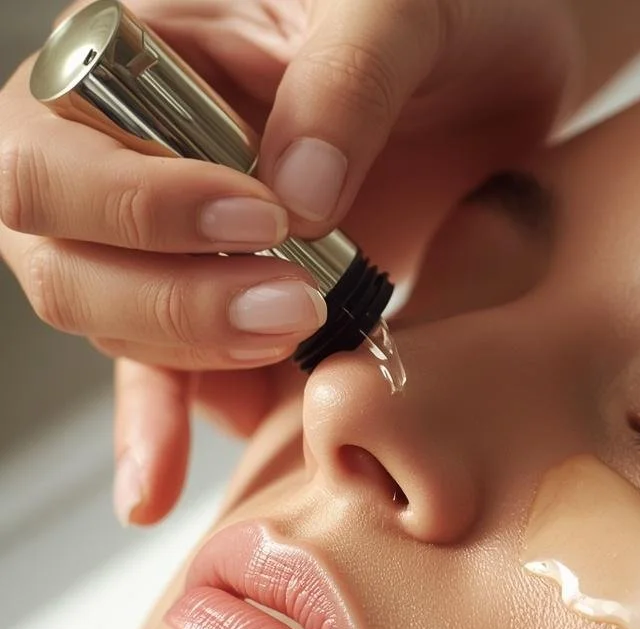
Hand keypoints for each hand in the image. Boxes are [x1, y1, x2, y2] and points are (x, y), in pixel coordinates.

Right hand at [0, 0, 575, 523]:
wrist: (510, 77)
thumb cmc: (453, 14)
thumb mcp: (401, 10)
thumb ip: (342, 83)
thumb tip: (291, 196)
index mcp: (139, 55)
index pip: (48, 141)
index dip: (136, 202)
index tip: (262, 222)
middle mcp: (135, 153)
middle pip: (60, 251)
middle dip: (170, 295)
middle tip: (294, 304)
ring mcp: (176, 240)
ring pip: (112, 320)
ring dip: (191, 355)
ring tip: (295, 344)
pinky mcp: (230, 304)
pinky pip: (165, 375)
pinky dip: (158, 433)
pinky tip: (152, 489)